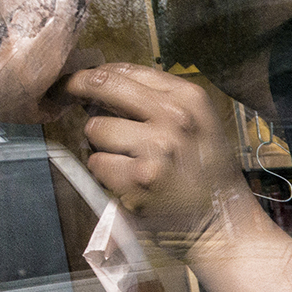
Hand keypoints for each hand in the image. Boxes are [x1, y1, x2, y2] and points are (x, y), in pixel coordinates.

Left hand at [66, 64, 258, 248]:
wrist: (226, 222)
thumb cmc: (208, 173)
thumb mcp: (199, 123)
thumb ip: (159, 100)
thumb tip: (102, 82)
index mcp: (189, 98)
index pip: (126, 70)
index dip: (97, 74)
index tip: (84, 82)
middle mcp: (175, 117)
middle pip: (101, 85)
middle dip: (76, 88)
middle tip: (65, 94)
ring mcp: (157, 148)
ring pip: (95, 129)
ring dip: (101, 145)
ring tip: (127, 160)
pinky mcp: (140, 179)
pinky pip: (98, 164)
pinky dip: (106, 175)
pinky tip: (129, 182)